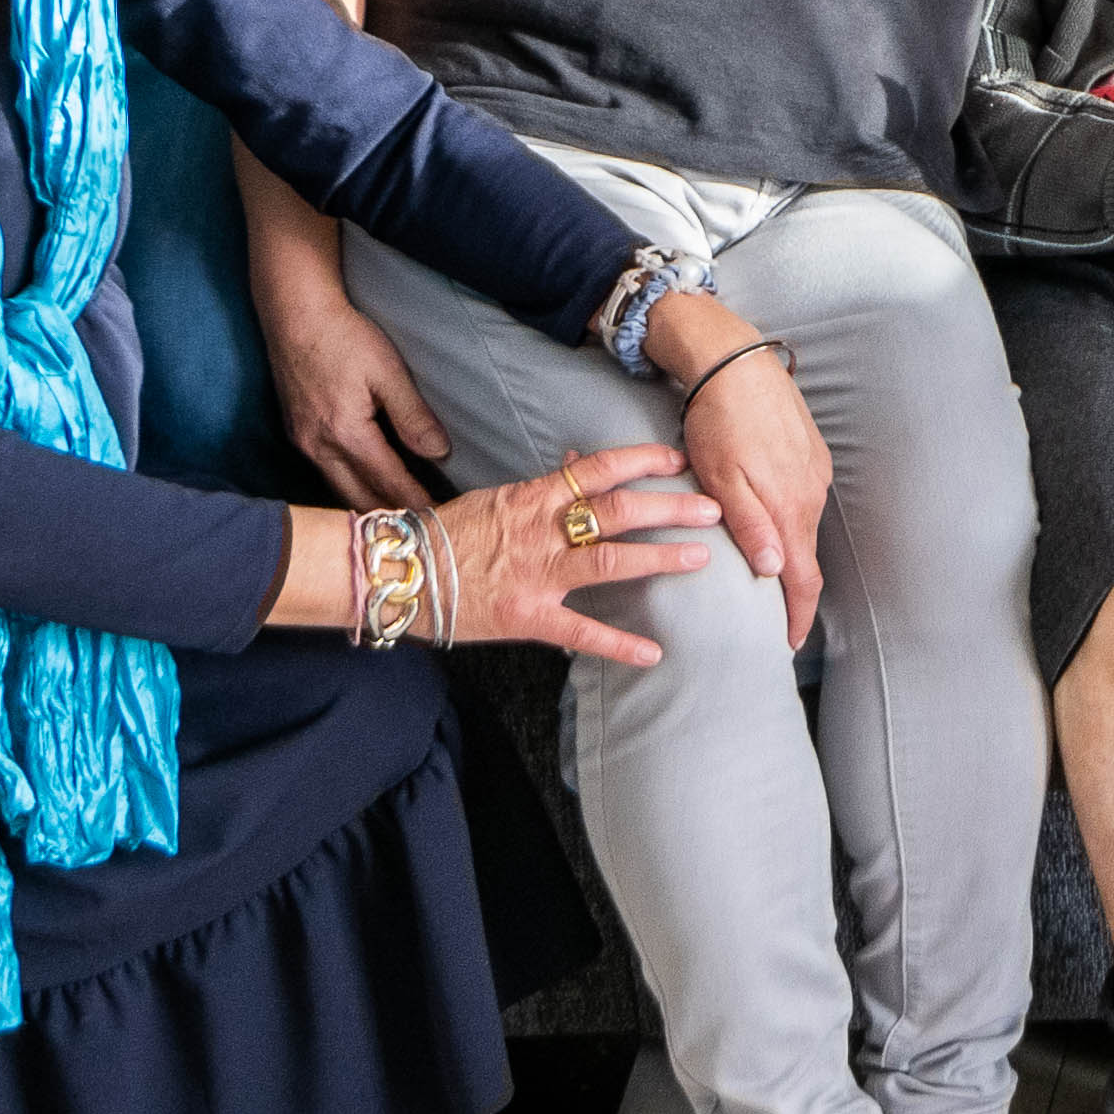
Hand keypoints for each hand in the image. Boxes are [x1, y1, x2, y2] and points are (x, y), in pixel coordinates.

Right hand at [269, 275, 452, 510]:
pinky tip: (364, 485)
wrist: (295, 313)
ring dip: (367, 502)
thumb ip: (413, 416)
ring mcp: (303, 441)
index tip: (436, 520)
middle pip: (358, 496)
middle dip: (390, 514)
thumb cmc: (344, 336)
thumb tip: (438, 453)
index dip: (414, 502)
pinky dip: (348, 485)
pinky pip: (325, 472)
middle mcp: (318, 446)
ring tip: (397, 514)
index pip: (388, 481)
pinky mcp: (296, 431)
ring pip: (338, 488)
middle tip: (420, 526)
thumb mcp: (388, 372)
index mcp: (345, 434)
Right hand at [430, 446, 731, 667]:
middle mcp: (540, 531)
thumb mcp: (497, 498)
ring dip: (658, 559)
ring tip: (699, 558)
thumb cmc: (447, 535)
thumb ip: (542, 489)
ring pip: (608, 560)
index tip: (679, 459)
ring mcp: (536, 575)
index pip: (596, 470)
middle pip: (616, 511)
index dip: (641, 461)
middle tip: (713, 509)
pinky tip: (653, 653)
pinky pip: (580, 632)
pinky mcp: (527, 617)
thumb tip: (577, 465)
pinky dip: (618, 644)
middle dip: (669, 508)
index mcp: (532, 498)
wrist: (400, 573)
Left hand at [654, 304, 827, 647]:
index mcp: (790, 507)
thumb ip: (750, 526)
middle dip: (793, 590)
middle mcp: (812, 494)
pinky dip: (791, 518)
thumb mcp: (721, 478)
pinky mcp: (812, 453)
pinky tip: (772, 516)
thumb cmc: (718, 420)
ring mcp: (816, 472)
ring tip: (768, 569)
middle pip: (807, 556)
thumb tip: (776, 572)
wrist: (736, 359)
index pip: (804, 579)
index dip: (799, 616)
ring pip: (805, 526)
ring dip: (790, 550)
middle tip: (772, 615)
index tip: (789, 643)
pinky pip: (805, 498)